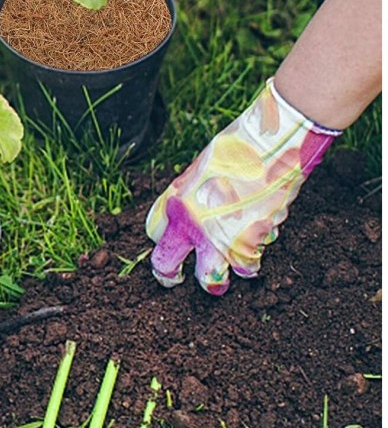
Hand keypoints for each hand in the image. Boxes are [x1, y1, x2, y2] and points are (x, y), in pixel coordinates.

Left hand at [145, 79, 340, 293]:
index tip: (169, 241)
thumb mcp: (200, 169)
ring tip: (218, 280)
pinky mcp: (252, 245)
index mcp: (175, 203)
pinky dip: (250, 263)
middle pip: (166, 265)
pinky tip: (253, 249)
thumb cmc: (237, 150)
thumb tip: (189, 213)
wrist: (273, 145)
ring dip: (214, 281)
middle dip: (168, 276)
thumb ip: (190, 195)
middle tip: (174, 279)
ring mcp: (222, 239)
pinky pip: (247, 266)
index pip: (153, 234)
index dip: (161, 238)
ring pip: (210, 280)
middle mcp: (192, 226)